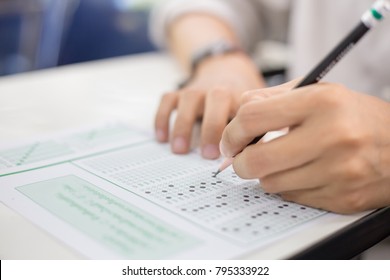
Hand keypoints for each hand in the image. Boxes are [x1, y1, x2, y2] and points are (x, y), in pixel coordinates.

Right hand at [155, 53, 264, 158]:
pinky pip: (167, 100)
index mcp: (240, 96)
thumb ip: (252, 132)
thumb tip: (245, 160)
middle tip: (207, 155)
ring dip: (183, 125)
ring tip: (179, 150)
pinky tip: (162, 137)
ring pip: (188, 99)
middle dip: (212, 128)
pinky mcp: (179, 91)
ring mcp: (197, 89)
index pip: (241, 112)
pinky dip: (162, 118)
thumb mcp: (250, 114)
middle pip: (217, 99)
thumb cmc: (239, 101)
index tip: (230, 154)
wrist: (226, 70)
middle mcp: (218, 89)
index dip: (237, 134)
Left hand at [220, 81, 389, 213]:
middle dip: (239, 162)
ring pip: (270, 183)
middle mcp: (331, 137)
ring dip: (265, 174)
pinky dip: (287, 186)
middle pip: (256, 160)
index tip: (231, 138)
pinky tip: (300, 173)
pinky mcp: (341, 198)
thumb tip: (240, 109)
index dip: (232, 131)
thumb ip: (274, 96)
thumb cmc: (355, 116)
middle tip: (242, 157)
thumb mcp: (319, 91)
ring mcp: (338, 172)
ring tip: (279, 161)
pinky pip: (291, 197)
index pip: (252, 117)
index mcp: (321, 102)